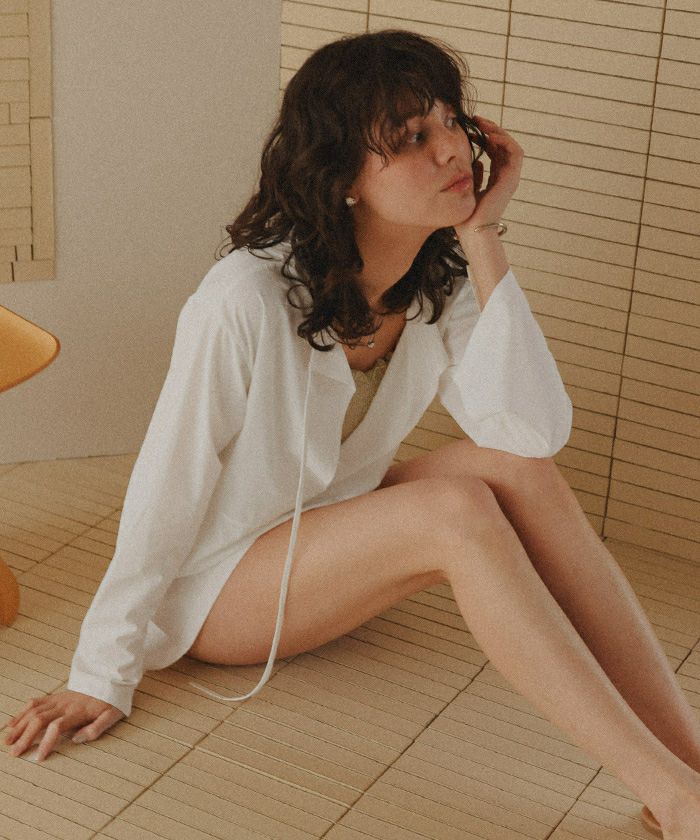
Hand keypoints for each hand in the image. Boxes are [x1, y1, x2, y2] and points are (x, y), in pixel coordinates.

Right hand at [3, 690, 124, 761]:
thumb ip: (96, 728)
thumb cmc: (110, 701)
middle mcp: (64, 704)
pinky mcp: (55, 696)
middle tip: (14, 753)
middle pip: (39, 719)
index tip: (39, 757)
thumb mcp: (111, 716)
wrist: (108, 680)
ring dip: (19, 726)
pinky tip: (11, 723)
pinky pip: (35, 702)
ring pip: (33, 711)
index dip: (46, 742)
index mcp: (78, 711)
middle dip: (25, 737)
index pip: (57, 726)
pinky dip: (21, 713)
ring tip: (8, 741)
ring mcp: (58, 699)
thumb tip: (77, 739)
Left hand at [454, 115, 523, 236]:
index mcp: (495, 180)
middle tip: (475, 119)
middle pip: (503, 146)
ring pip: (510, 146)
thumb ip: (474, 175)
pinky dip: (504, 141)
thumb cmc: (466, 216)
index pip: (494, 152)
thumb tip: (476, 161)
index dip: (484, 138)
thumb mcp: (467, 189)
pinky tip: (489, 134)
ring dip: (497, 131)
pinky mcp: (512, 179)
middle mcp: (505, 178)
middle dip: (490, 130)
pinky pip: (515, 153)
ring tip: (482, 123)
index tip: (469, 128)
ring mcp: (510, 178)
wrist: (473, 231)